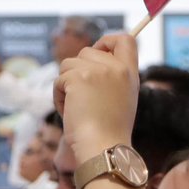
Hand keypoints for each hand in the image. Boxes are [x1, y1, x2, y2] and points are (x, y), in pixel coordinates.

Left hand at [53, 34, 139, 161]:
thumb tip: (88, 63)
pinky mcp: (78, 78)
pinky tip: (69, 112)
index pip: (125, 39)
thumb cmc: (109, 132)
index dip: (107, 41)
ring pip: (68, 64)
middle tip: (82, 96)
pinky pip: (59, 80)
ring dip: (66, 84)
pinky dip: (59, 96)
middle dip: (78, 70)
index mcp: (130, 73)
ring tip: (76, 107)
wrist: (104, 148)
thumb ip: (112, 78)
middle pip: (87, 50)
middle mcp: (116, 68)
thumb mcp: (122, 99)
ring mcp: (97, 71)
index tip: (98, 53)